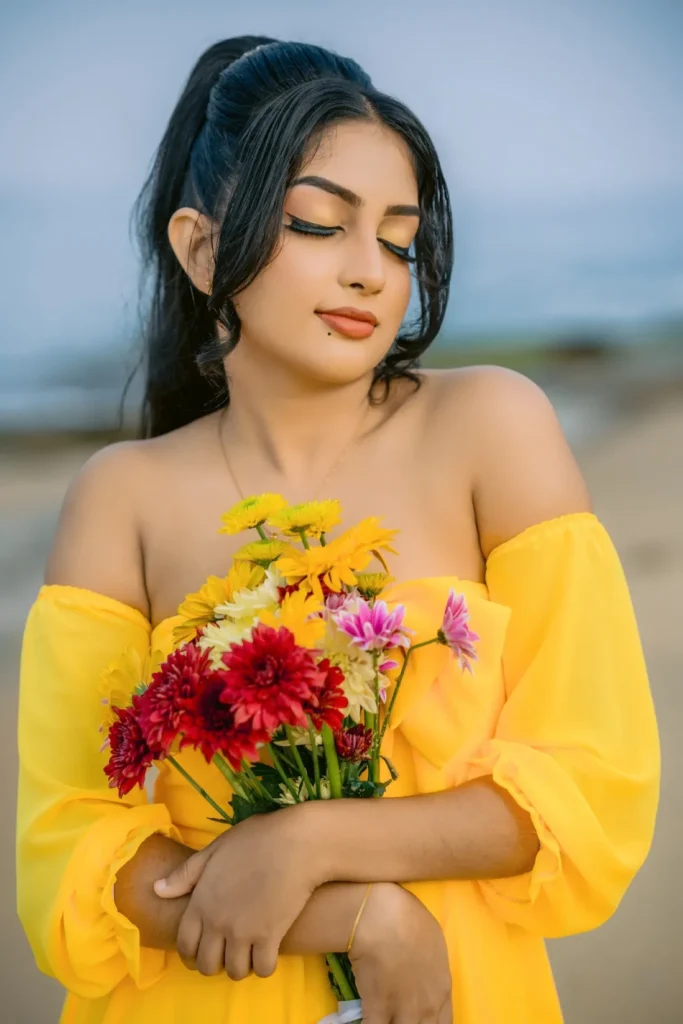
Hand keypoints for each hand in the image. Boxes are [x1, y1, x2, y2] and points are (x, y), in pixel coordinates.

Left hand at [154, 805, 318, 979]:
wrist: (295, 843)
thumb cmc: (255, 839)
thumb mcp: (215, 850)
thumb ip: (186, 874)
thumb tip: (157, 890)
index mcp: (201, 902)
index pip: (185, 945)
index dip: (191, 953)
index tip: (201, 950)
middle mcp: (218, 922)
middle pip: (207, 965)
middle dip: (215, 963)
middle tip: (227, 951)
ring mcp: (243, 932)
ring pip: (236, 971)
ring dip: (241, 965)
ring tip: (249, 952)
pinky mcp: (270, 937)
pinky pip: (263, 969)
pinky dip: (265, 965)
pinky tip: (268, 950)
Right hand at [350, 883, 452, 1023]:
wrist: (383, 918)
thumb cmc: (410, 920)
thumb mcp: (434, 943)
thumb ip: (433, 971)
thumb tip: (426, 978)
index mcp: (442, 990)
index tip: (420, 1019)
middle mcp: (426, 1007)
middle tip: (401, 1017)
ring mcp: (402, 1012)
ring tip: (387, 1017)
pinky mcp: (377, 1011)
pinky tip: (367, 1018)